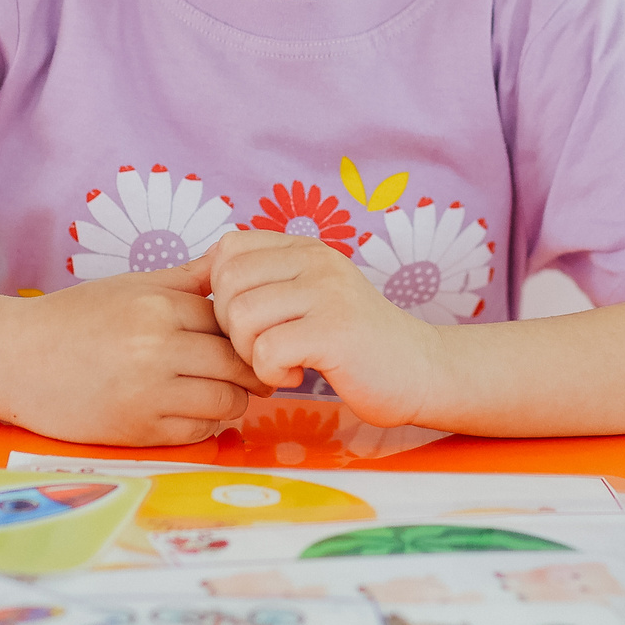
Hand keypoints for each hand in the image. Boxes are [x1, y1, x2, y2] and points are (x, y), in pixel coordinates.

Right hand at [0, 259, 273, 446]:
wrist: (15, 359)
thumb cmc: (72, 319)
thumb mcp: (129, 284)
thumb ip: (185, 278)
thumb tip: (233, 263)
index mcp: (158, 306)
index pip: (231, 321)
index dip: (244, 332)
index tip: (248, 340)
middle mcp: (157, 348)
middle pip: (237, 363)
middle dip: (251, 371)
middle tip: (254, 373)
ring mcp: (149, 393)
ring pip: (226, 402)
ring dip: (231, 400)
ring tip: (219, 392)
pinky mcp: (138, 430)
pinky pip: (198, 432)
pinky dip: (205, 424)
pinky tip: (191, 411)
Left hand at [204, 229, 444, 428]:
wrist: (423, 371)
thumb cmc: (358, 343)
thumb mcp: (313, 296)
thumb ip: (269, 282)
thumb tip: (201, 280)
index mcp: (306, 248)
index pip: (229, 248)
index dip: (220, 290)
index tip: (247, 323)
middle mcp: (316, 261)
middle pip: (226, 282)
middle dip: (229, 327)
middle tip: (261, 349)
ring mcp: (327, 293)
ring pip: (240, 316)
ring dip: (248, 353)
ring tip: (279, 364)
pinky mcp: (335, 331)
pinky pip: (265, 350)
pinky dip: (270, 373)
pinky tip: (295, 376)